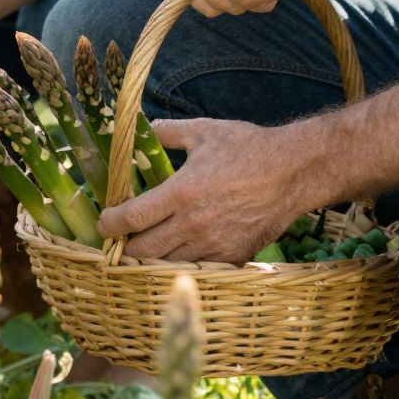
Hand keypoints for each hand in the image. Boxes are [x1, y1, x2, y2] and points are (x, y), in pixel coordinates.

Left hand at [95, 116, 293, 262]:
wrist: (293, 172)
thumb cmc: (247, 148)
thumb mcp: (203, 130)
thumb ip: (167, 132)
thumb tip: (142, 129)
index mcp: (181, 193)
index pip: (132, 218)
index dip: (111, 223)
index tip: (104, 222)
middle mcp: (194, 225)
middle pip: (144, 251)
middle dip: (126, 247)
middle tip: (121, 238)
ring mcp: (214, 245)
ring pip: (169, 264)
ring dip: (152, 259)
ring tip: (145, 247)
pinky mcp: (233, 257)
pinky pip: (198, 268)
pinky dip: (183, 264)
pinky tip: (178, 252)